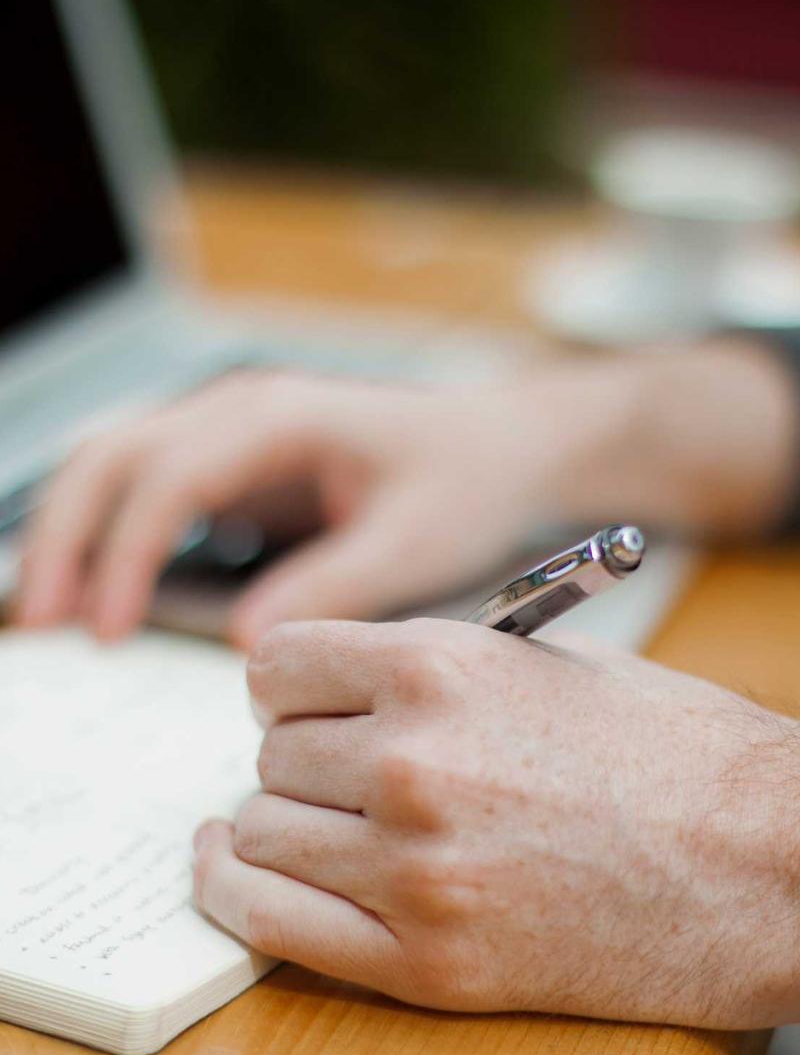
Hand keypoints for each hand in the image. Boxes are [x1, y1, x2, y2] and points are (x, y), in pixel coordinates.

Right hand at [16, 368, 622, 645]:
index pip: (170, 476)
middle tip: (39, 623)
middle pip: (114, 455)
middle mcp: (242, 411)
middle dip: (64, 535)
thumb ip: (331, 588)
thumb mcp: (412, 543)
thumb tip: (247, 643)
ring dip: (71, 529)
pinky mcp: (236, 465)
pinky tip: (98, 589)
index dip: (125, 553)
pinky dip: (109, 533)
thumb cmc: (466, 482)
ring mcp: (233, 432)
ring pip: (116, 463)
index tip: (107, 630)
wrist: (505, 447)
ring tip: (45, 611)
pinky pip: (149, 488)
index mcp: (281, 418)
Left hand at [193, 617, 799, 1027]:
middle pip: (271, 753)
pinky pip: (275, 924)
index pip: (277, 665)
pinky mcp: (429, 961)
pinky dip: (237, 894)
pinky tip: (235, 870)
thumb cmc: (670, 751)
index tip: (300, 703)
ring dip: (279, 824)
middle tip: (340, 770)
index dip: (286, 685)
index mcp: (440, 667)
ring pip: (262, 833)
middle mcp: (412, 760)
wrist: (764, 862)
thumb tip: (340, 684)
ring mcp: (416, 867)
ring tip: (321, 822)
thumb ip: (430, 666)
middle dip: (300, 756)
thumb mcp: (546, 662)